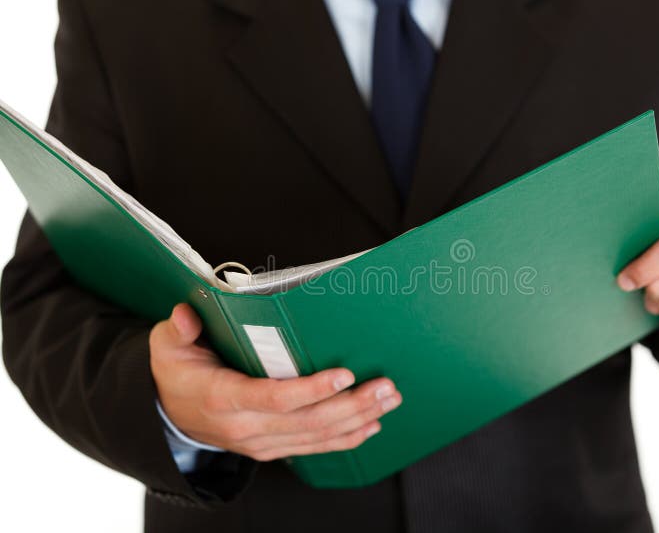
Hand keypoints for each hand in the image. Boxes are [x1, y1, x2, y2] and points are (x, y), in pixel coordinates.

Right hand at [150, 303, 401, 461]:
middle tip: (385, 386)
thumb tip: (186, 314)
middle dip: (351, 404)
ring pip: (317, 436)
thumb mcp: (166, 347)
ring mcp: (261, 442)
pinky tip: (371, 426)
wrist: (170, 416)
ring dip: (358, 419)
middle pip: (307, 421)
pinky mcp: (272, 448)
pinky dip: (346, 439)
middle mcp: (245, 426)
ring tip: (388, 400)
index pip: (273, 398)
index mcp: (222, 398)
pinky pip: (314, 448)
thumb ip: (178, 330)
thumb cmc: (177, 374)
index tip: (344, 374)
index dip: (311, 390)